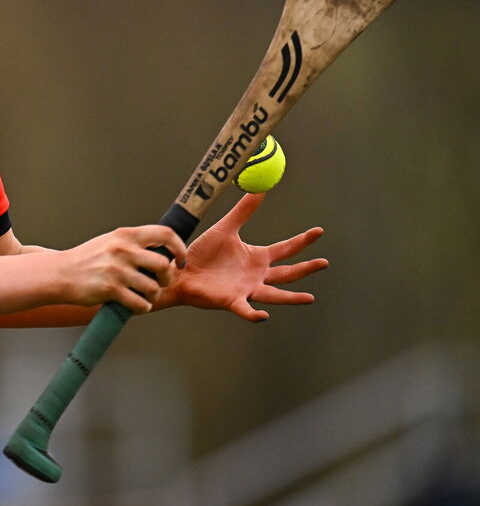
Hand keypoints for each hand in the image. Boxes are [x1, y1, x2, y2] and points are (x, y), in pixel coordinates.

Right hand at [60, 225, 185, 313]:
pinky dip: (142, 307)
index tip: (179, 260)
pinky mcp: (110, 289)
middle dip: (167, 278)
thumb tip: (163, 251)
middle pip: (163, 264)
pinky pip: (140, 303)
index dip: (179, 248)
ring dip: (153, 296)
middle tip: (159, 282)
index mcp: (125, 235)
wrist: (59, 273)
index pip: (165, 234)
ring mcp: (116, 270)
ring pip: (153, 287)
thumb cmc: (87, 259)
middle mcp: (122, 250)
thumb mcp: (110, 241)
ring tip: (145, 296)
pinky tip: (136, 305)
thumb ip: (134, 243)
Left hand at [162, 193, 326, 321]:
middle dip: (306, 268)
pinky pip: (245, 309)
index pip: (286, 249)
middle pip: (287, 273)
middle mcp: (256, 275)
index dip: (302, 241)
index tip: (319, 231)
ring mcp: (246, 290)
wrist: (180, 271)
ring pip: (274, 295)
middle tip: (324, 262)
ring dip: (291, 297)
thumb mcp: (225, 228)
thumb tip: (259, 189)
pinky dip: (254, 313)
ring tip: (309, 298)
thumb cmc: (202, 253)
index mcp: (257, 258)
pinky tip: (264, 315)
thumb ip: (243, 211)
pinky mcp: (231, 300)